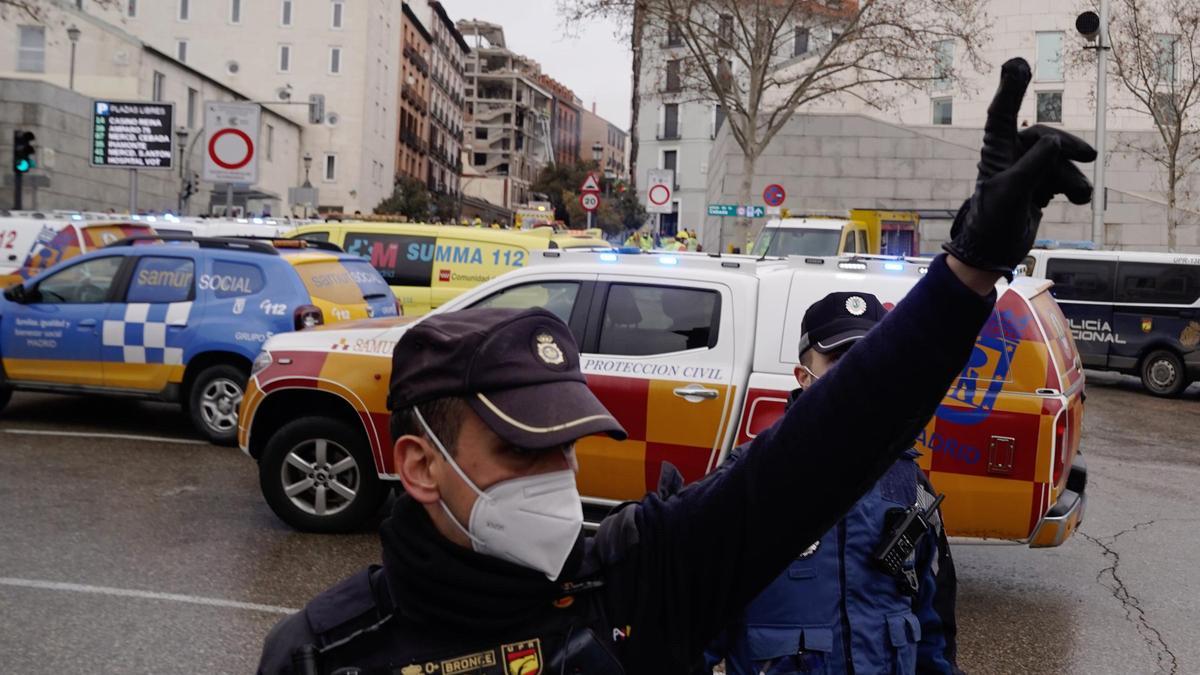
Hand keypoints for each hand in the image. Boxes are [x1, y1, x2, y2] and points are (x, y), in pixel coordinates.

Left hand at [943, 58, 1097, 279]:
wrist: (995, 252)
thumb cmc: (994, 222)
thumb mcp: (1012, 193)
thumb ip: (1033, 165)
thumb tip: (1054, 142)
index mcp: (996, 152)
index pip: (1002, 114)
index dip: (1011, 90)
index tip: (1018, 65)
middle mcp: (1010, 156)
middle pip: (1045, 137)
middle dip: (1067, 147)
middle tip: (1091, 154)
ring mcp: (1025, 170)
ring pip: (1058, 160)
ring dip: (1072, 177)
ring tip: (1081, 197)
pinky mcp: (1037, 185)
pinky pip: (1061, 176)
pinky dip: (1073, 186)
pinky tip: (1080, 200)